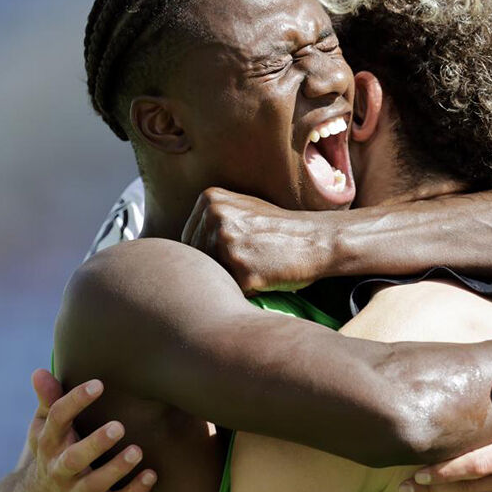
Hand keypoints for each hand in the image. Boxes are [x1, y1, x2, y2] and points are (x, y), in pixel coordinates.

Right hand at [21, 370, 154, 491]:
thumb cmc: (53, 450)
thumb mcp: (45, 427)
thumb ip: (49, 400)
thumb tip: (40, 371)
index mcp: (49, 443)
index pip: (57, 420)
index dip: (75, 401)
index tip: (98, 384)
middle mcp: (59, 469)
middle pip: (74, 459)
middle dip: (95, 444)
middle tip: (119, 426)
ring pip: (95, 485)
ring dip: (116, 470)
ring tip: (137, 451)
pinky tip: (151, 476)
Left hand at [181, 187, 331, 292]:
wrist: (317, 240)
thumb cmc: (280, 229)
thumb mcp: (241, 208)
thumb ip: (208, 219)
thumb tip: (174, 250)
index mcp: (209, 199)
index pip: (189, 241)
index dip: (213, 253)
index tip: (240, 248)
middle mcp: (214, 218)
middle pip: (197, 260)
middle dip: (220, 267)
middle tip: (252, 258)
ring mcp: (227, 244)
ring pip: (212, 276)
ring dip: (232, 279)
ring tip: (258, 265)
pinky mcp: (242, 271)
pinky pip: (231, 292)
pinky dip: (247, 291)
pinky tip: (264, 276)